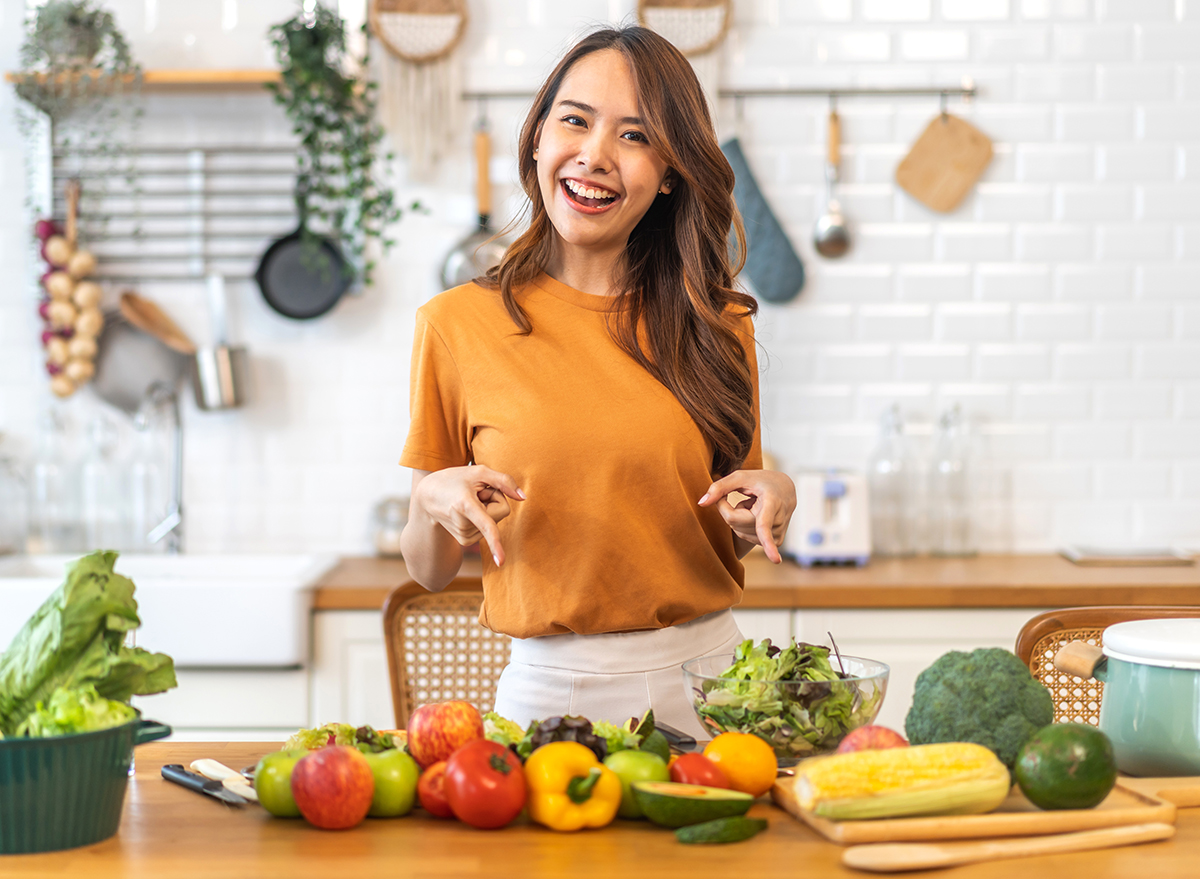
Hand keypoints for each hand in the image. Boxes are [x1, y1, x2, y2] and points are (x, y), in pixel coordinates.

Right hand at [410, 465, 524, 565]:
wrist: (428, 496)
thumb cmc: (455, 480)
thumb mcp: (479, 472)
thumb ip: (504, 481)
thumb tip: (523, 498)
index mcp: (465, 506)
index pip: (486, 526)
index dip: (495, 543)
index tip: (501, 562)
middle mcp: (463, 524)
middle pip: (501, 511)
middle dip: (494, 498)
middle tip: (474, 493)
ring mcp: (464, 536)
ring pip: (495, 520)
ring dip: (486, 507)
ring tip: (468, 502)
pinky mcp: (466, 541)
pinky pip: (489, 527)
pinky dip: (482, 517)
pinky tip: (467, 511)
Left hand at [698, 470, 795, 563]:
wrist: (785, 489)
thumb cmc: (761, 481)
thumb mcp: (741, 477)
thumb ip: (719, 487)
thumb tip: (700, 503)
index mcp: (772, 503)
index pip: (765, 525)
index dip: (768, 543)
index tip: (775, 560)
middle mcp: (777, 521)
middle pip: (736, 522)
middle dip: (730, 508)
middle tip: (743, 496)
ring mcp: (777, 534)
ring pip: (739, 530)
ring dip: (740, 516)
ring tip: (755, 504)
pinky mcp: (775, 541)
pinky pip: (745, 536)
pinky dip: (745, 525)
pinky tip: (757, 514)